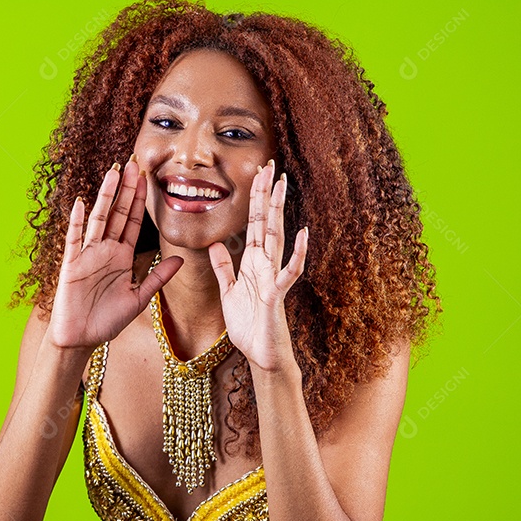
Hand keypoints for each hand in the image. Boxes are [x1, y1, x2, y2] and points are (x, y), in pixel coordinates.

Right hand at [46, 156, 183, 350]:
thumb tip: (181, 258)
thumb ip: (158, 277)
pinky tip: (82, 203)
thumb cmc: (107, 320)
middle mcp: (105, 251)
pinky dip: (77, 222)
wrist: (81, 339)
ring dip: (105, 196)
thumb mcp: (139, 298)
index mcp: (121, 256)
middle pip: (117, 214)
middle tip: (132, 163)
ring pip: (98, 219)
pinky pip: (74, 240)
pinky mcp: (71, 265)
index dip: (139, 201)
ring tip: (113, 172)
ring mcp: (87, 255)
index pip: (132, 222)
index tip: (146, 178)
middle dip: (125, 189)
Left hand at [208, 159, 308, 371]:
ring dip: (279, 212)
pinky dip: (298, 254)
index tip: (257, 173)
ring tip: (282, 186)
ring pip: (277, 238)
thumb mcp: (229, 292)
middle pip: (265, 222)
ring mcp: (273, 277)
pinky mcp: (277, 295)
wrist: (261, 356)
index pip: (252, 224)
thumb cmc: (249, 326)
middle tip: (269, 165)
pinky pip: (289, 272)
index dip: (254, 199)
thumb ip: (224, 268)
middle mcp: (265, 264)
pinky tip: (304, 234)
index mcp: (252, 262)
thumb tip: (217, 244)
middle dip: (266, 195)